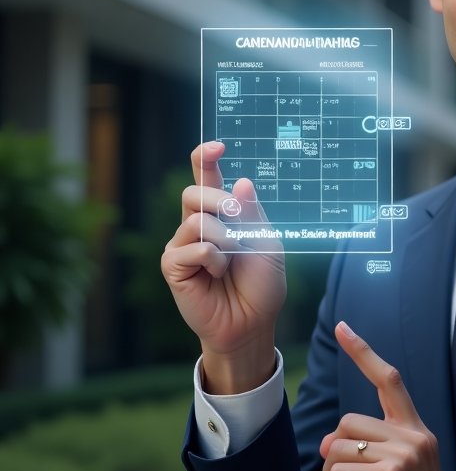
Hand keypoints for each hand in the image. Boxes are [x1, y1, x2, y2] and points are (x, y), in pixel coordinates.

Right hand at [160, 141, 285, 391]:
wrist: (253, 322)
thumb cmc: (261, 285)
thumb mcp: (266, 243)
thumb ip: (251, 214)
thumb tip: (241, 180)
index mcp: (221, 215)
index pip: (206, 179)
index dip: (205, 159)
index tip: (216, 147)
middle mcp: (197, 224)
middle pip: (194, 192)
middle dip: (218, 199)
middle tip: (238, 220)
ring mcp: (182, 244)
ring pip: (197, 220)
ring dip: (224, 240)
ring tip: (231, 262)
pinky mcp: (173, 266)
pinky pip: (192, 247)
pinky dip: (213, 259)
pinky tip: (216, 275)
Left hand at [320, 322, 455, 470]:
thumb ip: (373, 447)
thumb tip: (328, 443)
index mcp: (417, 431)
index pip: (390, 380)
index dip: (364, 352)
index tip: (343, 327)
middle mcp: (414, 436)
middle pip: (348, 422)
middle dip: (334, 453)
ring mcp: (403, 456)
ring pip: (337, 446)